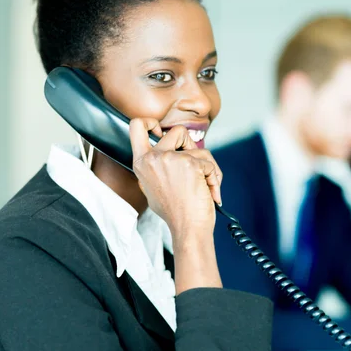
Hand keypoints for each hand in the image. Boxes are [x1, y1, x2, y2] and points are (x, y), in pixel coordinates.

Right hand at [129, 118, 221, 237]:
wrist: (188, 228)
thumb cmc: (175, 211)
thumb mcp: (154, 186)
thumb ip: (158, 166)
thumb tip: (174, 151)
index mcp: (141, 163)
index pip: (136, 126)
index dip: (151, 122)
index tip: (160, 131)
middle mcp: (153, 158)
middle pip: (177, 130)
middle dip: (191, 143)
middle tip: (194, 162)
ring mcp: (171, 159)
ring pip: (198, 148)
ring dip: (207, 166)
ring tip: (206, 186)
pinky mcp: (190, 164)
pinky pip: (209, 163)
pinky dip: (214, 177)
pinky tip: (211, 192)